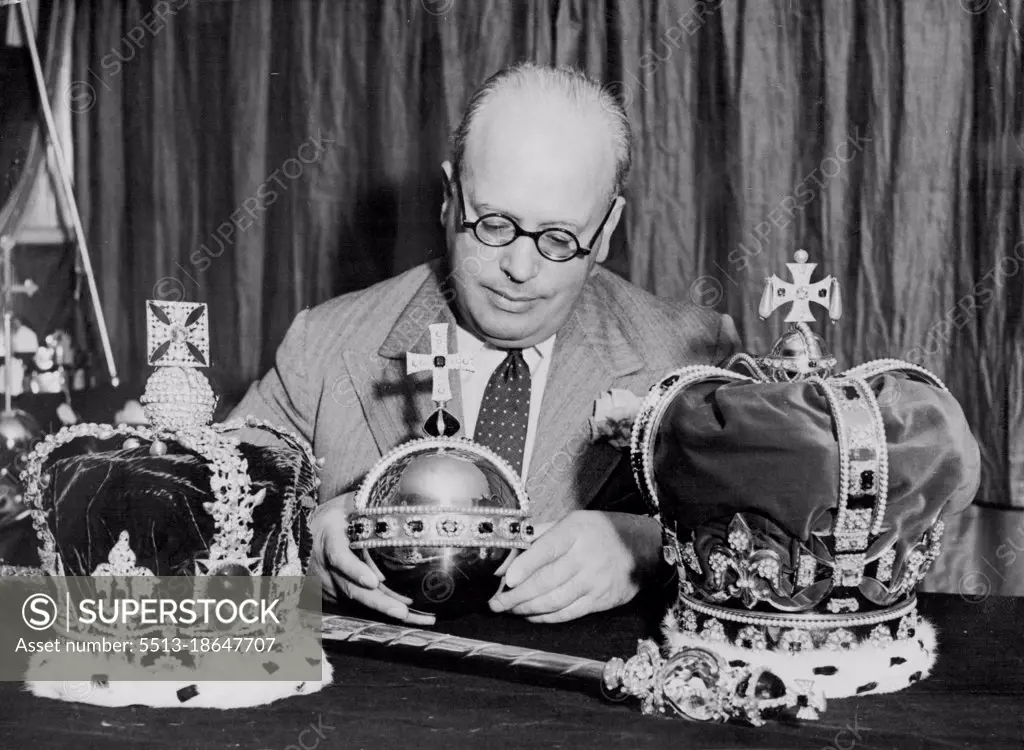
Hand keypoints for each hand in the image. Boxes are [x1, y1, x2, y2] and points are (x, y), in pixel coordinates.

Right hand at [309, 493, 435, 626]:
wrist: (299, 533)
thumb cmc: (331, 516)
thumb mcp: (347, 504)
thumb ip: (368, 505)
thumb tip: (401, 502)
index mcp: (328, 540)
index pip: (340, 557)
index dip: (355, 570)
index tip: (372, 581)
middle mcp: (326, 568)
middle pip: (351, 589)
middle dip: (378, 603)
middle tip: (402, 612)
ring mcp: (329, 586)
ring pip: (358, 602)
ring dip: (387, 611)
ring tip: (418, 618)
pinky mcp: (336, 596)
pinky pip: (361, 605)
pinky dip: (384, 611)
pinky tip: (413, 615)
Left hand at [488, 510, 661, 623]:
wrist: (644, 547)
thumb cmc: (602, 531)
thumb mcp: (573, 521)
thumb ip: (542, 534)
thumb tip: (510, 547)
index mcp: (575, 532)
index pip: (546, 550)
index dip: (524, 566)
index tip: (505, 579)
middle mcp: (585, 557)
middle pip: (545, 581)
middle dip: (515, 596)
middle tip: (495, 603)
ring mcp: (594, 581)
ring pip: (554, 601)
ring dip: (526, 609)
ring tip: (509, 610)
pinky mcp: (600, 600)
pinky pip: (568, 613)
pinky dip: (546, 617)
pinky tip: (531, 616)